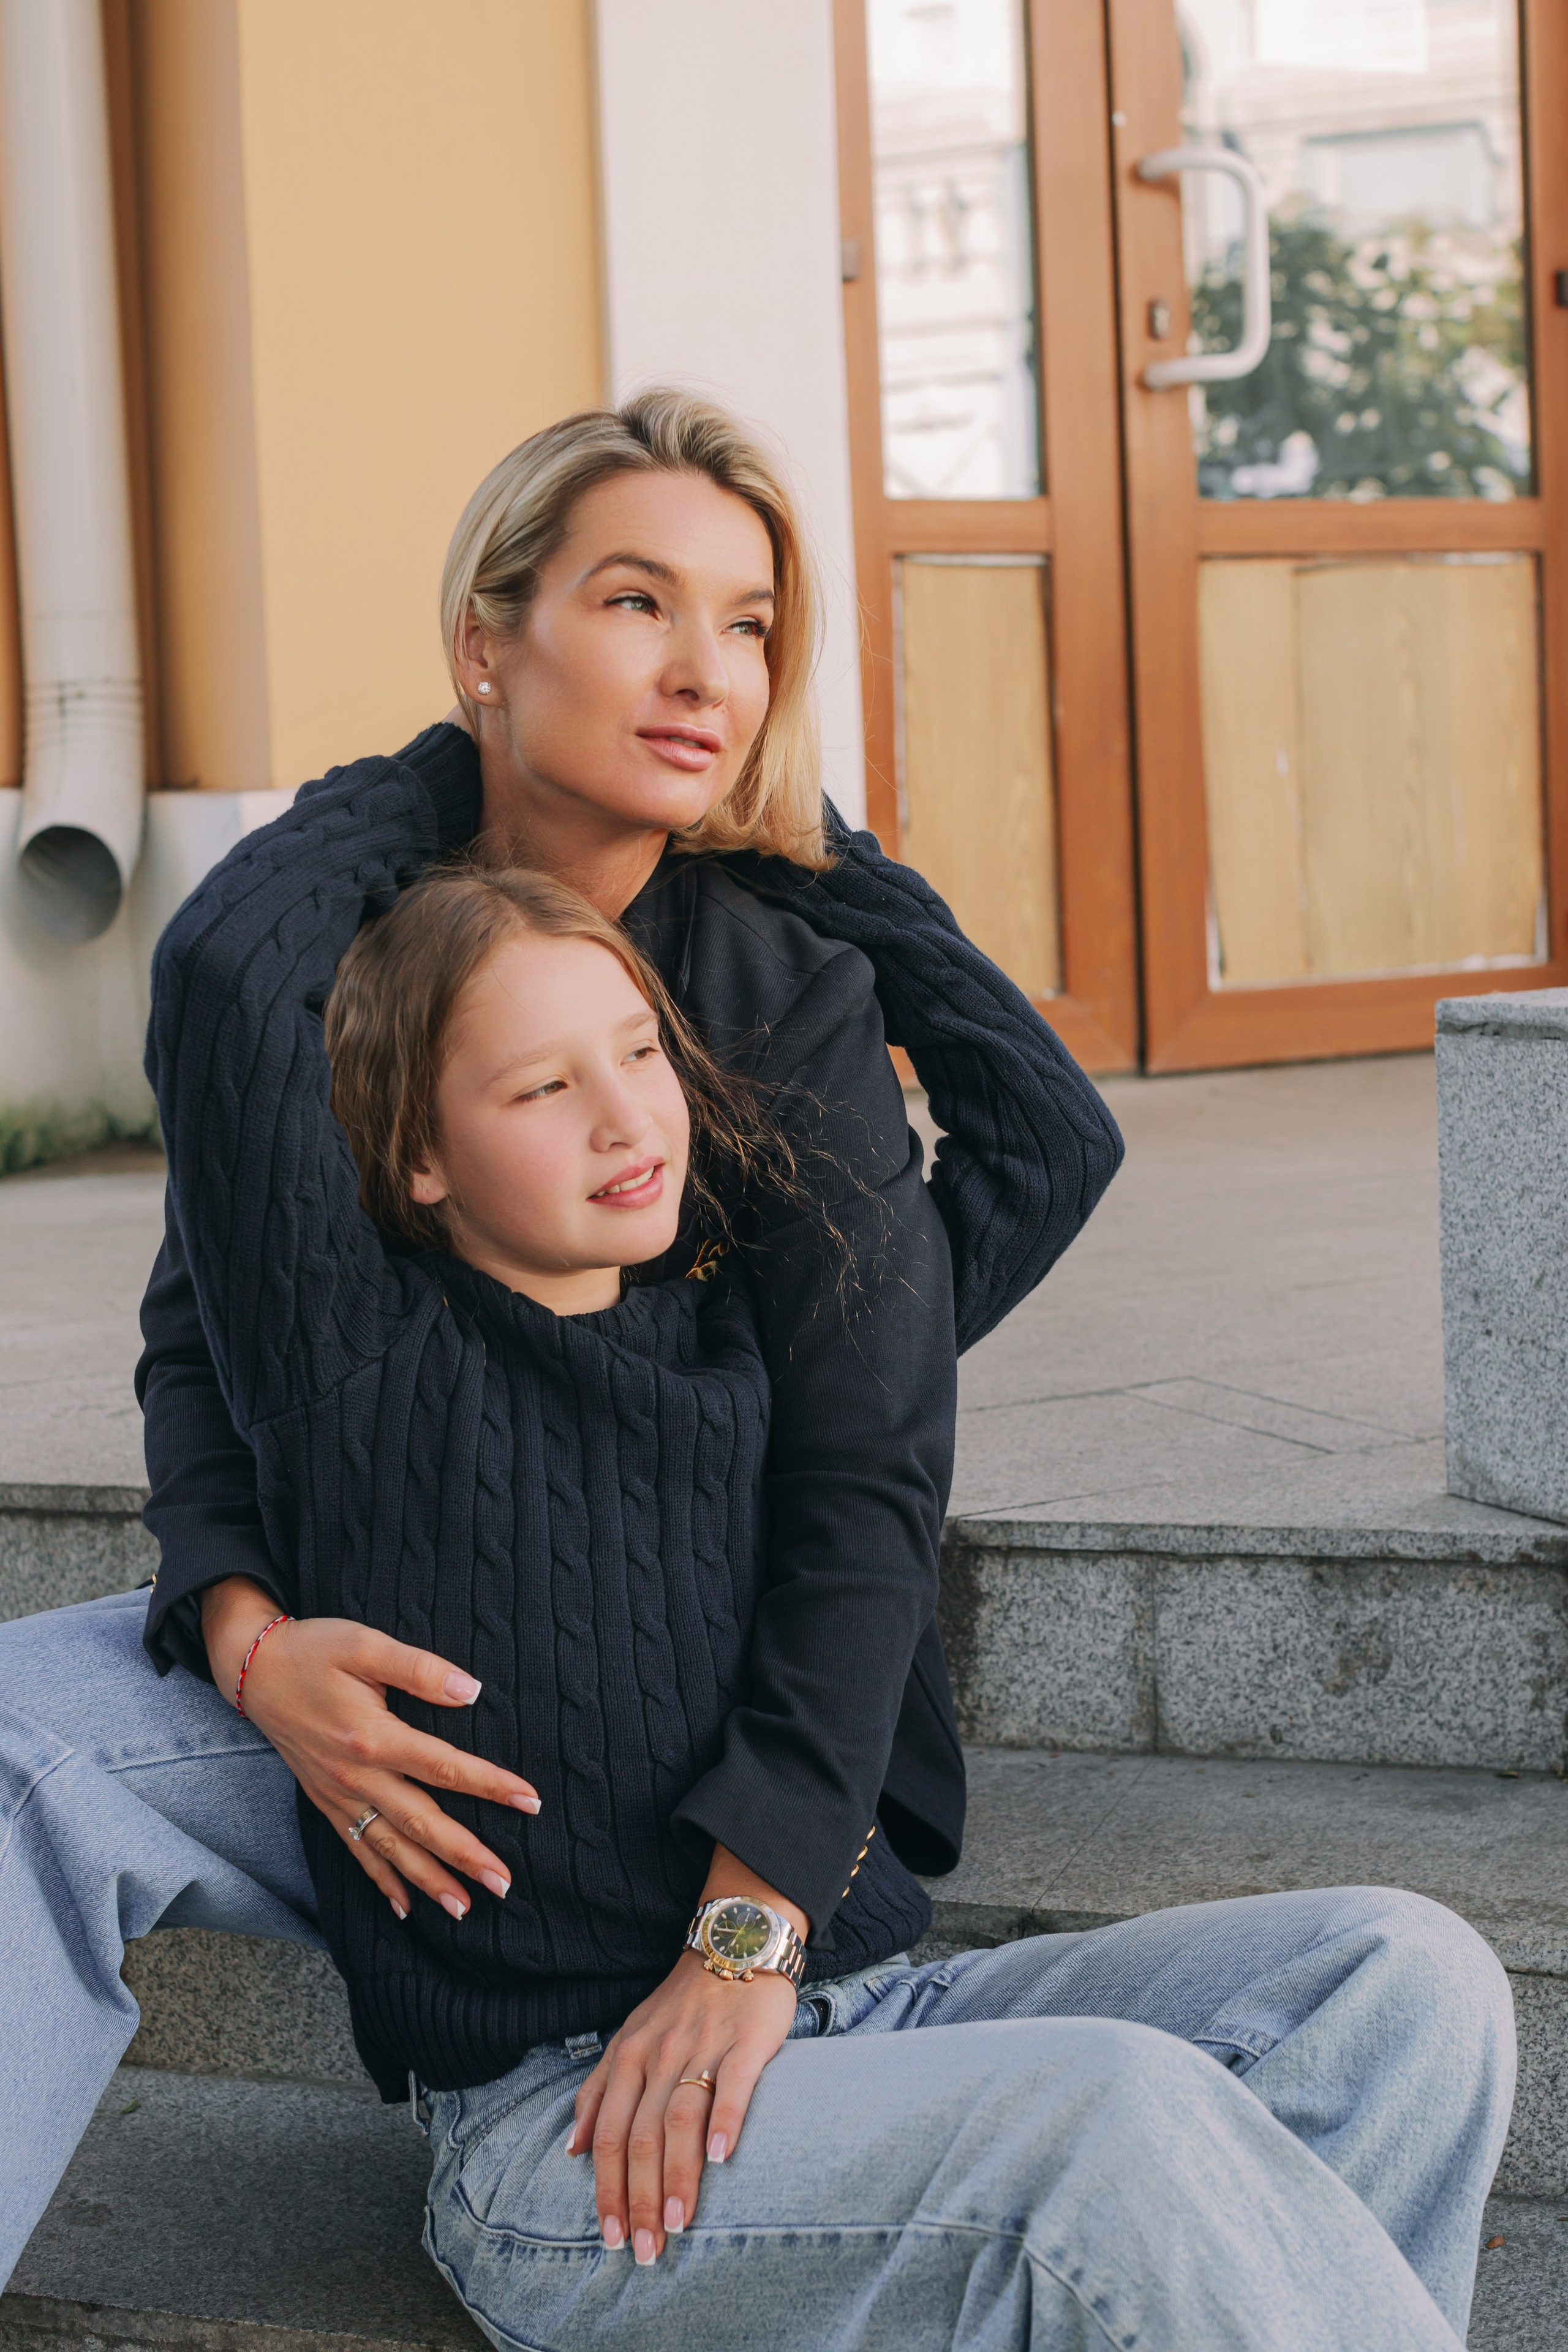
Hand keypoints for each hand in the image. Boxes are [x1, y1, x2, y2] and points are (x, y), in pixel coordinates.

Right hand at [201, 1576, 538, 1920]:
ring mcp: (339, 1794)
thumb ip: (419, 1668)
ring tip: (464, 1908)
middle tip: (504, 1883)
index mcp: (373, 1736)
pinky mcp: (326, 1801)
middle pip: (420, 1822)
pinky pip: (356, 1850)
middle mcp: (356, 1775)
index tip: (530, 1801)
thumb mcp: (365, 1645)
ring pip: (390, 1848)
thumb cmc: (315, 1650)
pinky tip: (404, 1908)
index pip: (443, 1767)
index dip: (489, 1785)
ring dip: (428, 1880)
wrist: (256, 1670)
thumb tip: (471, 1691)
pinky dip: (381, 1881)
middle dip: (464, 1856)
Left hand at [568, 1848, 808, 2262]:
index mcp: (628, 2057)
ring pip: (680, 2119)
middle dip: (639, 2199)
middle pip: (641, 2137)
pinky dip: (724, 2120)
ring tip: (677, 2223)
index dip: (607, 2190)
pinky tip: (723, 2157)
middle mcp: (659, 2056)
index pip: (611, 2136)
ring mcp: (702, 2048)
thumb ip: (600, 2090)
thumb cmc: (683, 2002)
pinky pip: (731, 2084)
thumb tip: (573, 2150)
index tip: (610, 2239)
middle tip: (644, 2251)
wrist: (734, 1943)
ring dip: (676, 2175)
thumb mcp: (629, 2037)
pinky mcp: (745, 2042)